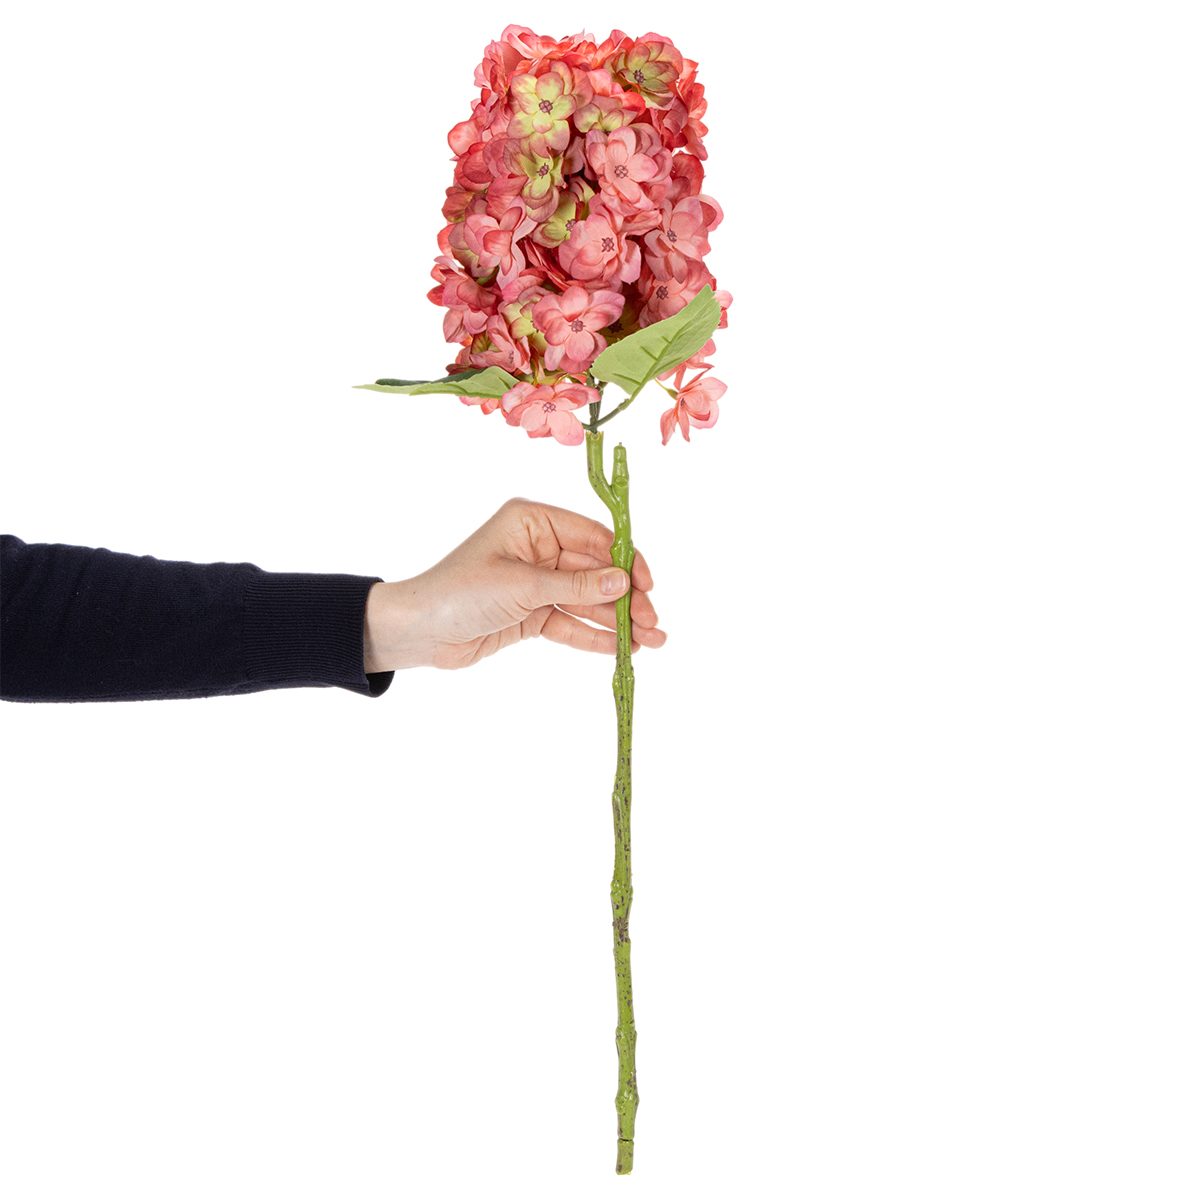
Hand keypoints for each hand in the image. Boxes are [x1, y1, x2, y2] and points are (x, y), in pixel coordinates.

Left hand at [363, 498, 665, 671]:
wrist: (418, 632)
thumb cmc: (460, 592)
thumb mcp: (523, 586)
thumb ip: (577, 587)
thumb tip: (623, 582)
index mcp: (533, 522)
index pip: (593, 537)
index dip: (624, 560)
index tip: (648, 585)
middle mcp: (538, 548)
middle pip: (595, 572)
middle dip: (626, 598)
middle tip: (654, 623)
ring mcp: (536, 582)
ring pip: (587, 601)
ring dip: (618, 621)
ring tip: (651, 642)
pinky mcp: (531, 614)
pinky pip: (571, 623)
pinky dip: (595, 636)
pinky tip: (623, 649)